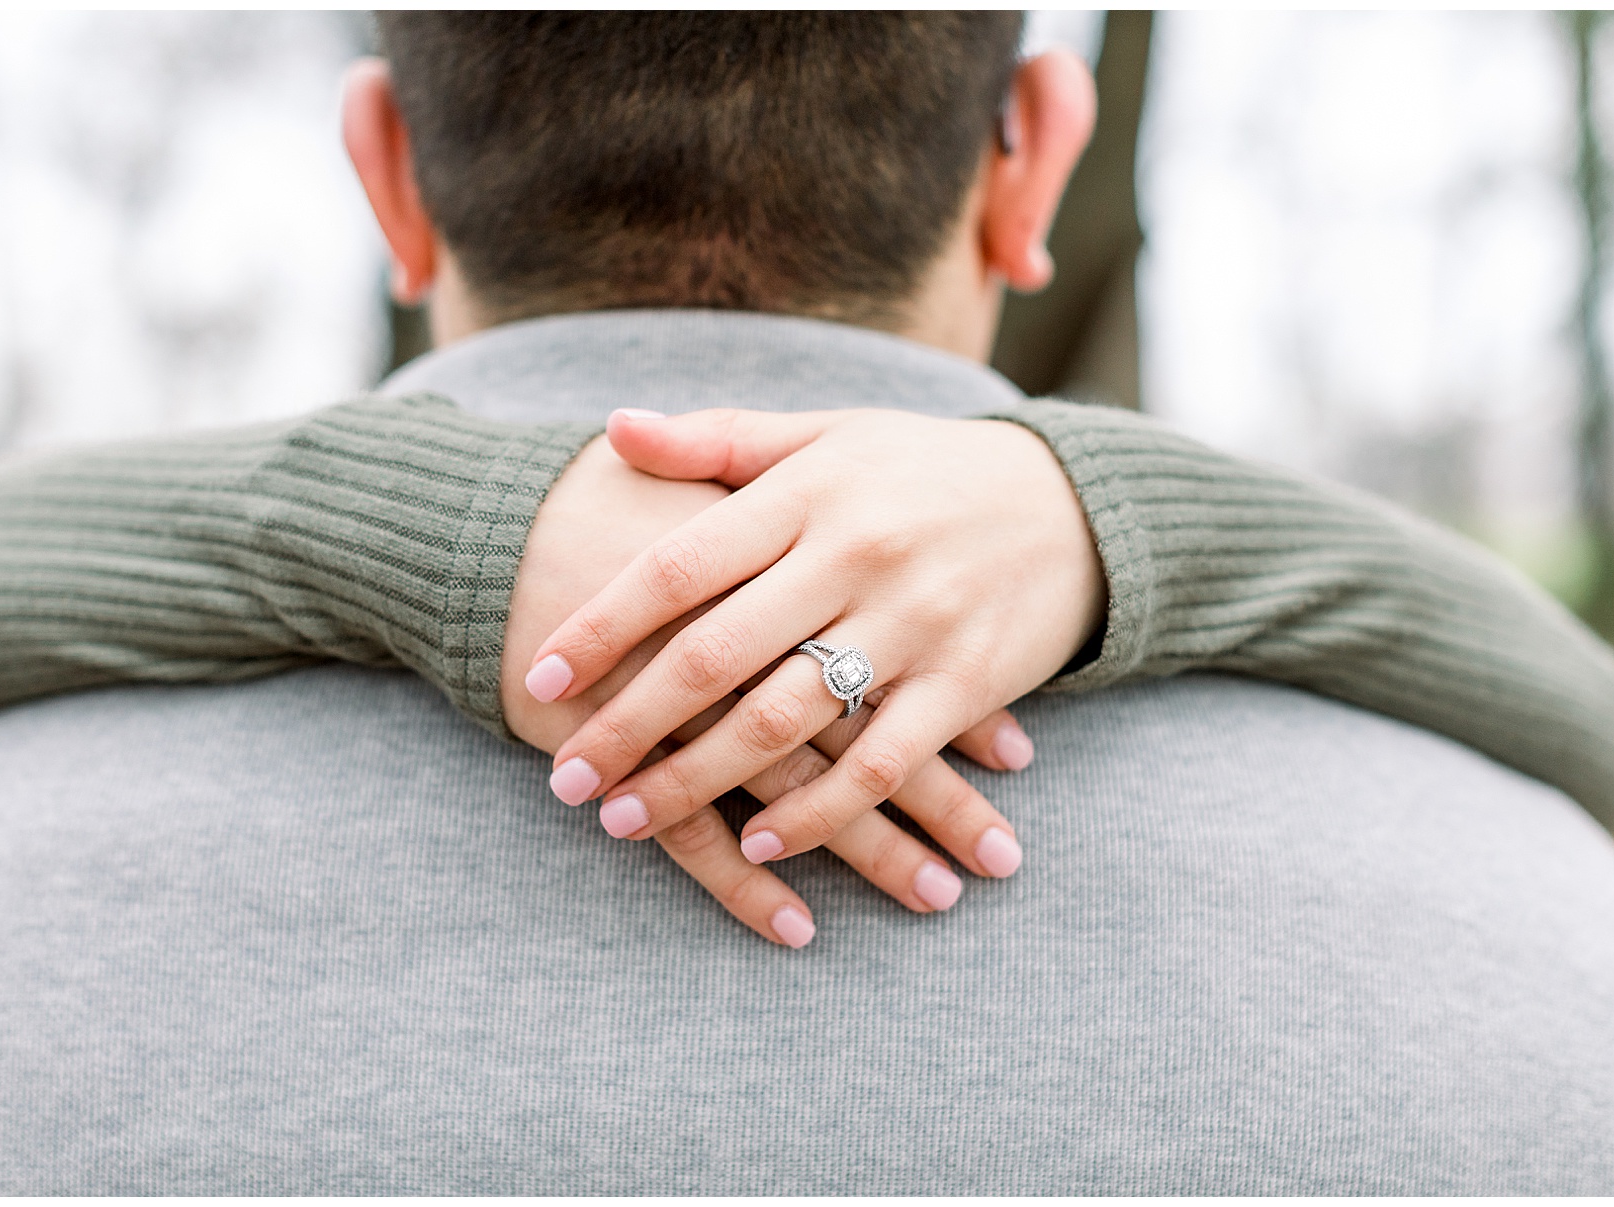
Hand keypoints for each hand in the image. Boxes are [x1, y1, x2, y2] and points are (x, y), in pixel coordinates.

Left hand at [527, 407, 1104, 867]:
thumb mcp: (827, 436)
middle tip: (565, 779)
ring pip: (785, 720)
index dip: (601, 624)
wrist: (1073, 503)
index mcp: (807, 492)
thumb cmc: (924, 469)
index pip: (680, 563)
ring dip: (696, 782)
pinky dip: (815, 814)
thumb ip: (719, 441)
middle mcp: (854, 555)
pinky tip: (758, 845)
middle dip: (627, 726)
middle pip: (714, 656)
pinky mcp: (965, 684)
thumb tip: (611, 429)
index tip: (540, 676)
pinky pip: (879, 764)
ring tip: (625, 821)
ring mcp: (913, 623)